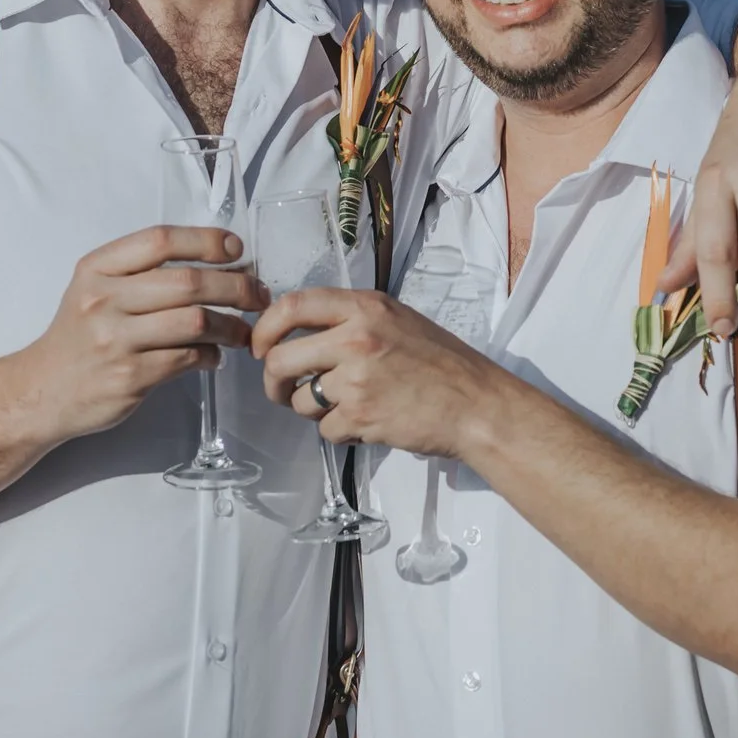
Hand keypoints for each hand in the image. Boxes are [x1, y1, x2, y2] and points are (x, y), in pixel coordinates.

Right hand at [15, 225, 265, 443]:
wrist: (41, 390)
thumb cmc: (78, 336)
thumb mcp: (95, 289)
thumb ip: (141, 272)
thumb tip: (216, 263)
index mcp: (97, 268)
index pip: (161, 240)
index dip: (206, 241)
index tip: (237, 249)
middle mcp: (103, 299)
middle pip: (188, 281)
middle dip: (235, 285)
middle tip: (258, 294)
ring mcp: (115, 339)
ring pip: (195, 321)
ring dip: (231, 325)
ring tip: (243, 331)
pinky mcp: (129, 376)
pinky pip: (188, 358)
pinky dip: (211, 355)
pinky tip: (214, 356)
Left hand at [253, 286, 520, 459]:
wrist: (477, 405)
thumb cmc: (442, 362)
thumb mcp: (397, 319)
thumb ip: (351, 319)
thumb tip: (298, 331)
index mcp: (365, 307)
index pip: (292, 305)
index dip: (264, 328)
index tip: (260, 347)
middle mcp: (356, 337)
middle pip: (280, 359)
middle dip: (273, 381)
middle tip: (283, 390)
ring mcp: (357, 379)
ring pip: (299, 399)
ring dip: (312, 409)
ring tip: (344, 407)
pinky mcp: (362, 416)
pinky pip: (325, 429)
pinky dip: (340, 432)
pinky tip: (366, 422)